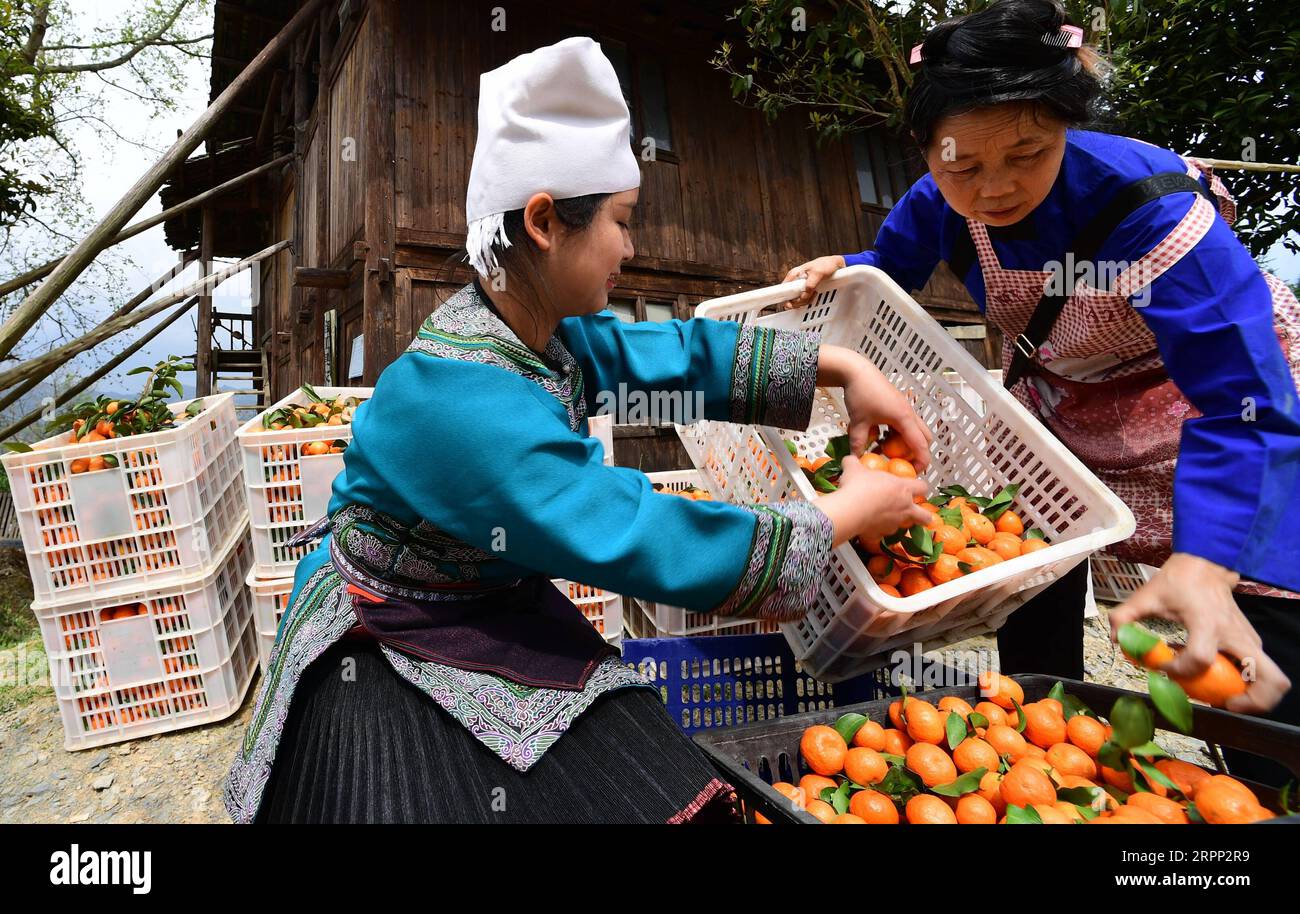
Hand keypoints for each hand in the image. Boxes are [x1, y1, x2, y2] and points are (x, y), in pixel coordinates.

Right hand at [780, 255, 845, 309]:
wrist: (835, 265)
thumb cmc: (825, 264)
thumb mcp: (818, 273)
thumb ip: (810, 284)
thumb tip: (804, 295)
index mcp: (794, 274)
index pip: (783, 289)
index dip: (786, 298)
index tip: (790, 303)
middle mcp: (795, 281)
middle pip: (789, 297)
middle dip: (798, 301)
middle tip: (808, 298)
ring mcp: (800, 286)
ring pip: (797, 300)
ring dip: (806, 300)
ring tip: (814, 293)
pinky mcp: (806, 290)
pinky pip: (804, 299)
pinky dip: (809, 300)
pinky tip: (815, 295)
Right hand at [818, 455, 930, 546]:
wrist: (849, 509)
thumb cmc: (858, 486)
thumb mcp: (854, 468)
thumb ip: (854, 463)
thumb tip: (850, 459)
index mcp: (902, 488)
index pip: (922, 487)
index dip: (920, 487)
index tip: (915, 487)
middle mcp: (903, 507)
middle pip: (924, 516)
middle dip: (924, 516)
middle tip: (917, 514)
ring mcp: (894, 523)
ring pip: (903, 527)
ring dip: (897, 523)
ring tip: (885, 519)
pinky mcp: (881, 535)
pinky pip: (882, 535)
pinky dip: (877, 531)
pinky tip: (869, 527)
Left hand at [819, 345, 931, 468]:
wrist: (857, 371)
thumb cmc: (860, 394)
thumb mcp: (858, 422)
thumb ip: (858, 443)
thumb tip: (858, 460)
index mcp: (904, 418)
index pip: (920, 445)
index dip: (921, 462)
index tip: (914, 474)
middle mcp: (909, 413)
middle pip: (924, 437)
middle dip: (917, 452)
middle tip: (901, 463)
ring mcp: (904, 408)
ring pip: (914, 430)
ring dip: (905, 442)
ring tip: (887, 450)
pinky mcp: (897, 405)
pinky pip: (904, 423)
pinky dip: (898, 433)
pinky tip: (880, 435)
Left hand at [1109, 553, 1290, 713]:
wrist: (1206, 563)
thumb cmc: (1179, 580)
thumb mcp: (1146, 595)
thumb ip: (1124, 617)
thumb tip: (1115, 640)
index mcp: (1207, 623)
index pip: (1200, 659)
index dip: (1179, 670)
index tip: (1163, 666)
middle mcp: (1235, 635)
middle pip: (1269, 680)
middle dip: (1252, 702)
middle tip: (1224, 703)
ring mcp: (1249, 638)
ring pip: (1272, 679)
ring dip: (1252, 696)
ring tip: (1222, 696)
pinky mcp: (1251, 641)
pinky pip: (1259, 670)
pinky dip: (1246, 682)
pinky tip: (1218, 676)